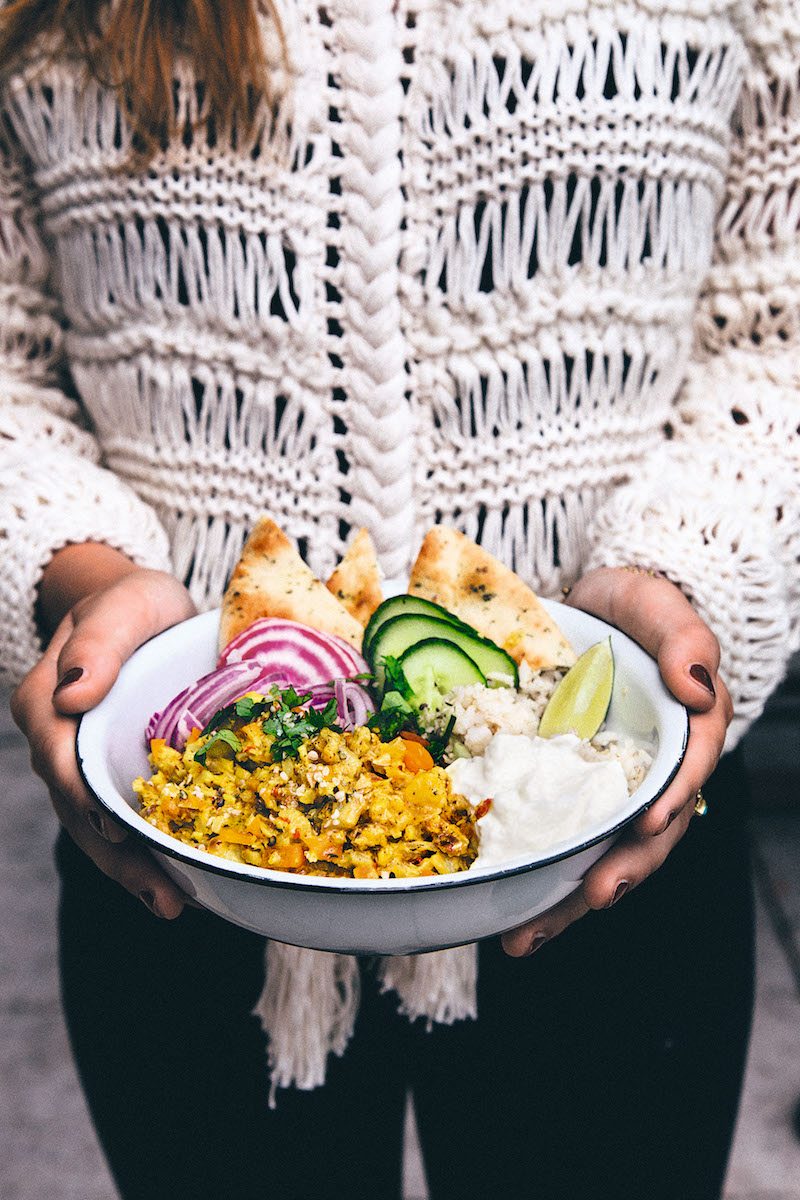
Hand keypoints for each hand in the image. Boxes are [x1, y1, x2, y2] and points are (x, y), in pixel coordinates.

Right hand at [11, 553, 195, 918]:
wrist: (145, 611)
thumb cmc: (133, 603)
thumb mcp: (123, 603)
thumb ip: (99, 642)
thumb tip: (74, 695)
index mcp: (46, 704)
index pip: (61, 760)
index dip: (86, 798)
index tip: (117, 830)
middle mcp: (59, 744)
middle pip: (80, 810)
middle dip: (119, 858)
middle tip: (166, 898)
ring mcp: (87, 766)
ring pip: (101, 827)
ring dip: (135, 869)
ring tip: (175, 905)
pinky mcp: (117, 777)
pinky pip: (126, 820)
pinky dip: (149, 852)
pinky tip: (183, 882)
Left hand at [501, 566, 732, 956]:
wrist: (593, 611)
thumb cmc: (635, 608)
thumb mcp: (661, 608)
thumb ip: (685, 639)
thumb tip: (698, 684)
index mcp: (690, 733)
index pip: (690, 769)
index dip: (675, 798)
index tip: (649, 821)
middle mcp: (653, 772)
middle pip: (647, 833)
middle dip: (621, 869)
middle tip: (592, 897)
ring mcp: (608, 788)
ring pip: (598, 851)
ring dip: (567, 898)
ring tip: (526, 936)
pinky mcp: (566, 791)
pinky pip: (555, 837)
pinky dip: (534, 875)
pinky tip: (502, 908)